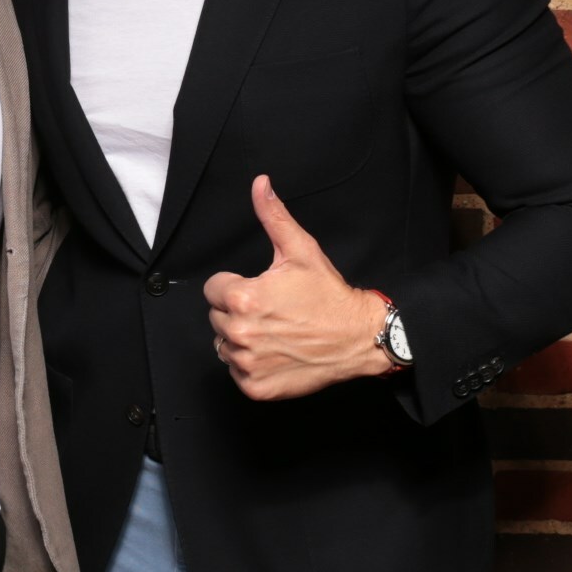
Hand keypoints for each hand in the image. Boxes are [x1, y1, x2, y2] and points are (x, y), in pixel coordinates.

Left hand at [203, 175, 392, 401]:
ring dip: (243, 339)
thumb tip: (259, 185)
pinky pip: (237, 373)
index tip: (260, 291)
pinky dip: (252, 366)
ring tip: (275, 331)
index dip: (235, 287)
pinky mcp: (255, 387)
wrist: (358, 338)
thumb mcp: (301, 251)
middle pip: (217, 317)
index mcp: (243, 297)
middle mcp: (240, 332)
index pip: (212, 290)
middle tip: (272, 311)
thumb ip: (273, 217)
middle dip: (238, 312)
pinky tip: (276, 352)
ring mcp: (247, 363)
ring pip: (224, 346)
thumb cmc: (329, 296)